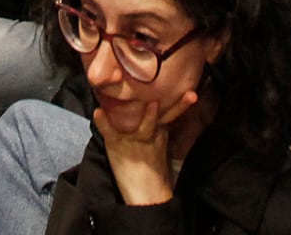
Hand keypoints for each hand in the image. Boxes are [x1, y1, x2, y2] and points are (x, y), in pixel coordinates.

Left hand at [97, 86, 200, 205]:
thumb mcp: (159, 145)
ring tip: (152, 105)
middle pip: (166, 117)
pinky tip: (98, 113)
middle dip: (178, 106)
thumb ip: (157, 127)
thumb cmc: (151, 170)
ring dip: (150, 117)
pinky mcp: (116, 145)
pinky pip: (110, 131)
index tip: (192, 93)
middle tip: (191, 96)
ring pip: (145, 126)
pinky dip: (103, 122)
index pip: (172, 113)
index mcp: (160, 132)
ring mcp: (134, 140)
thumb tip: (154, 106)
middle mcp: (150, 134)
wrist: (146, 196)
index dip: (182, 104)